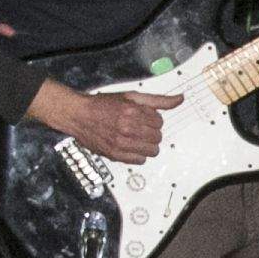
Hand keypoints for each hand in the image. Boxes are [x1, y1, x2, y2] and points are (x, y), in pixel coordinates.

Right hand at [30, 80, 167, 165]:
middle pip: (158, 137)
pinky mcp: (115, 155)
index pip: (160, 122)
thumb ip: (157, 100)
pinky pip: (139, 161)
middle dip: (152, 132)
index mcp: (133, 112)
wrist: (78, 115)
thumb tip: (179, 99)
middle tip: (140, 128)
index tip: (144, 118)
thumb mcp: (131, 96)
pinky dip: (138, 155)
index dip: (153, 120)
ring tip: (136, 138)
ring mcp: (121, 143)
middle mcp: (127, 128)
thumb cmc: (103, 105)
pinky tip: (130, 146)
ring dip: (147, 145)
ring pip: (152, 151)